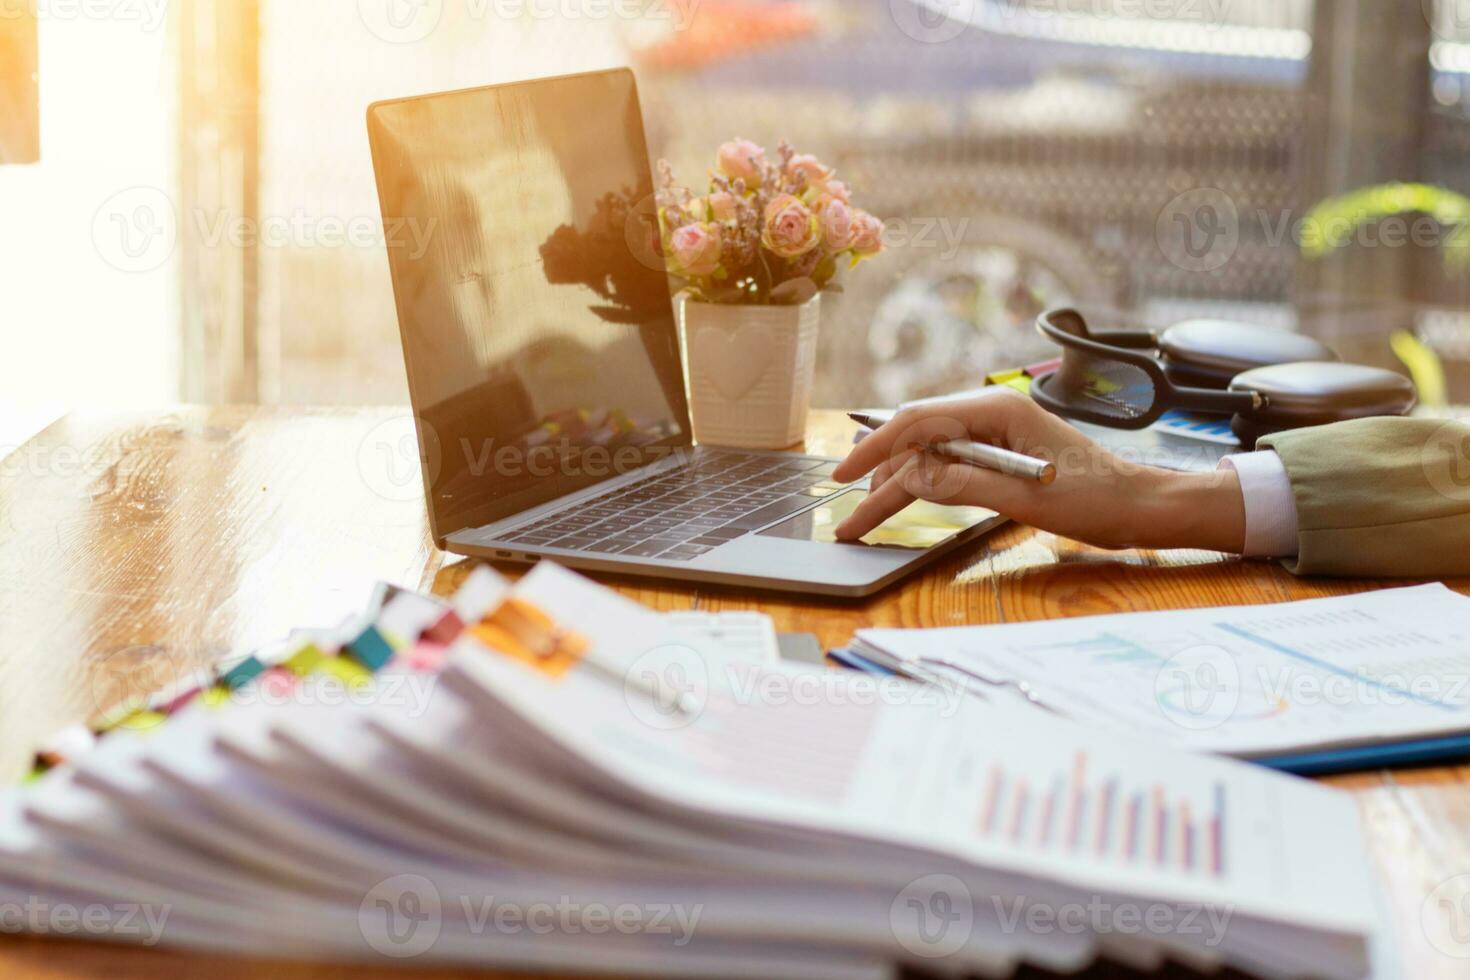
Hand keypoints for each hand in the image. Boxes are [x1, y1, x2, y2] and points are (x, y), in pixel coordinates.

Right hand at [832, 388, 1246, 552]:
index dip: (873, 449)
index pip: (916, 423)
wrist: (1139, 506)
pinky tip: (900, 501)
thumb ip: (963, 483)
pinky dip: (920, 486)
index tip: (842, 478)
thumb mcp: (1026, 496)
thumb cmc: (1096, 498)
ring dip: (895, 486)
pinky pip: (946, 465)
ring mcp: (991, 433)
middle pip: (914, 441)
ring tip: (865, 518)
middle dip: (877, 476)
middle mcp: (988, 413)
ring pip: (925, 456)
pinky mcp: (996, 454)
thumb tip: (906, 478)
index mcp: (995, 409)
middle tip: (848, 518)